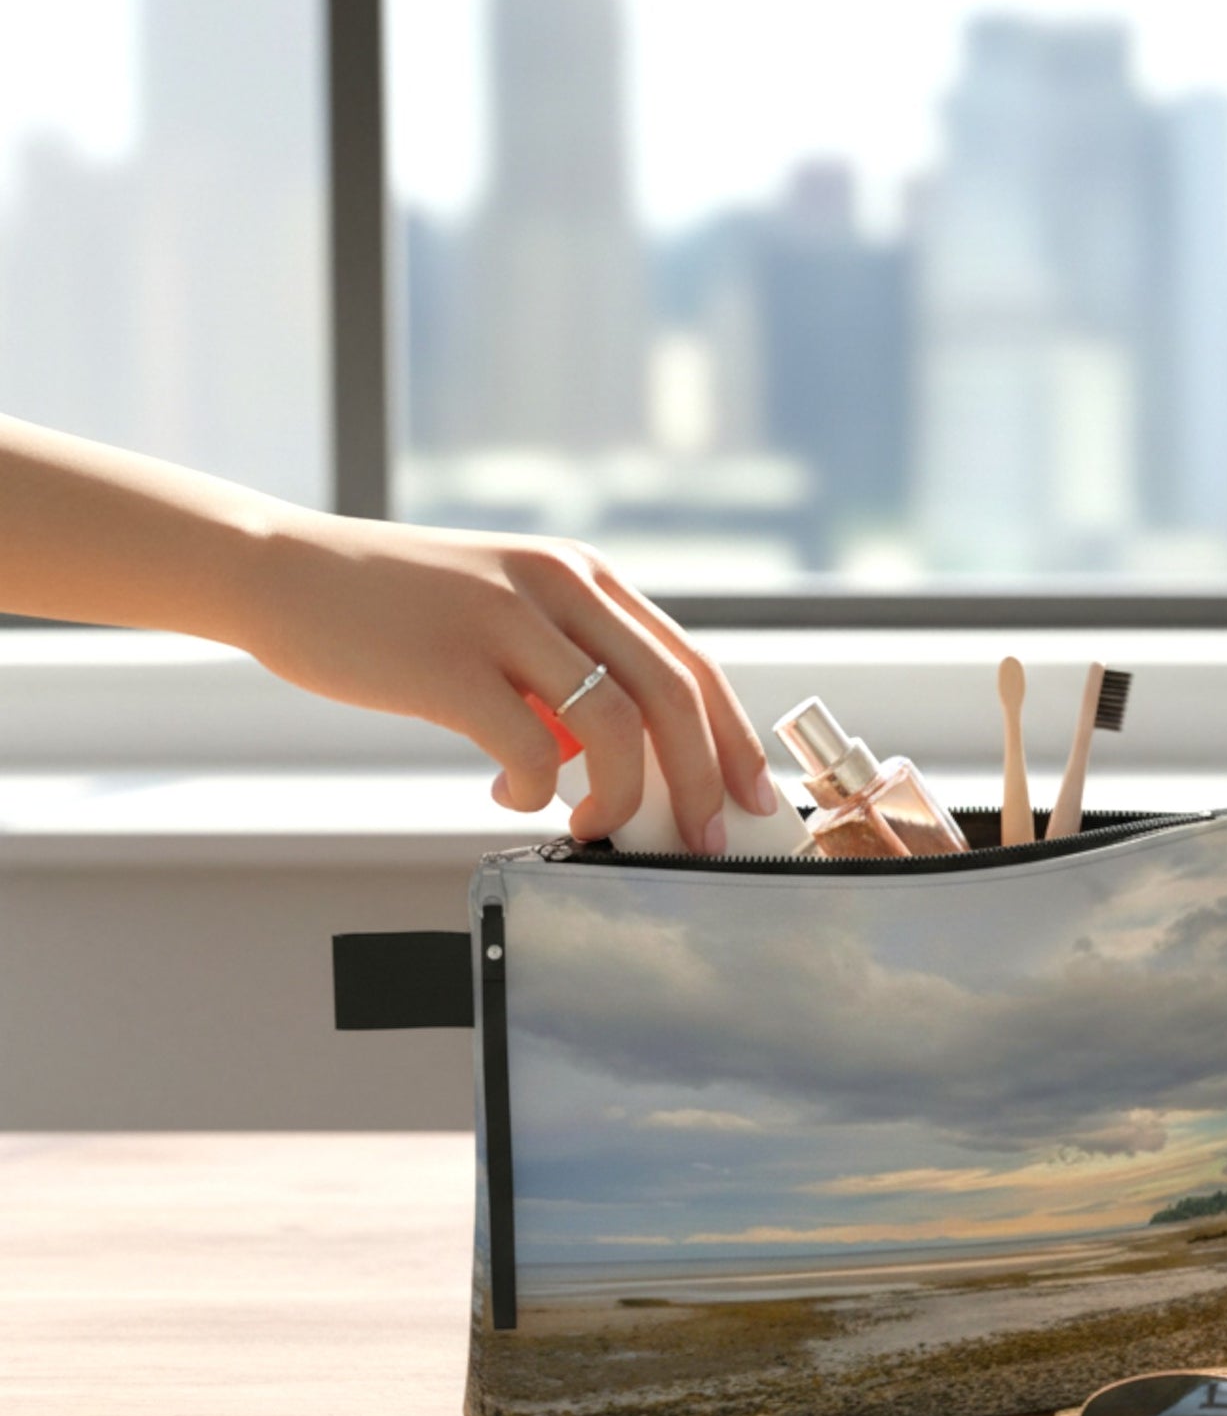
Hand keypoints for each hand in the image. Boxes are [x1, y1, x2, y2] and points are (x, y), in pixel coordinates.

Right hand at [239, 512, 774, 848]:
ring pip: (615, 728)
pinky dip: (536, 792)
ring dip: (620, 797)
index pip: (692, 663)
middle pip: (673, 697)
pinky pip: (532, 750)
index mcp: (584, 575)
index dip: (733, 739)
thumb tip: (625, 763)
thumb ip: (570, 673)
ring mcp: (504, 619)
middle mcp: (558, 585)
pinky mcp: (450, 663)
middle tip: (702, 843)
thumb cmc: (400, 611)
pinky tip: (510, 795)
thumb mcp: (508, 618)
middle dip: (702, 784)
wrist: (283, 573)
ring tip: (591, 823)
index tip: (753, 800)